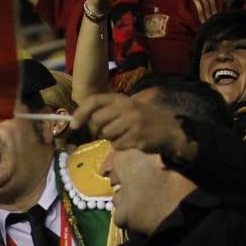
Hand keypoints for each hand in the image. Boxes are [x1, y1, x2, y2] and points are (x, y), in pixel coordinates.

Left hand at [72, 93, 192, 161]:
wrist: (171, 130)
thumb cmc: (145, 121)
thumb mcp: (127, 110)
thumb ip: (108, 112)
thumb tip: (81, 121)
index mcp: (122, 99)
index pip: (94, 100)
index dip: (80, 113)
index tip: (74, 125)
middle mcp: (126, 106)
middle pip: (96, 121)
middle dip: (97, 130)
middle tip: (109, 132)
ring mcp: (132, 121)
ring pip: (105, 134)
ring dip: (111, 139)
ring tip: (125, 135)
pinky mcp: (137, 136)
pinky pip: (117, 145)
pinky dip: (121, 146)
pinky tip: (133, 141)